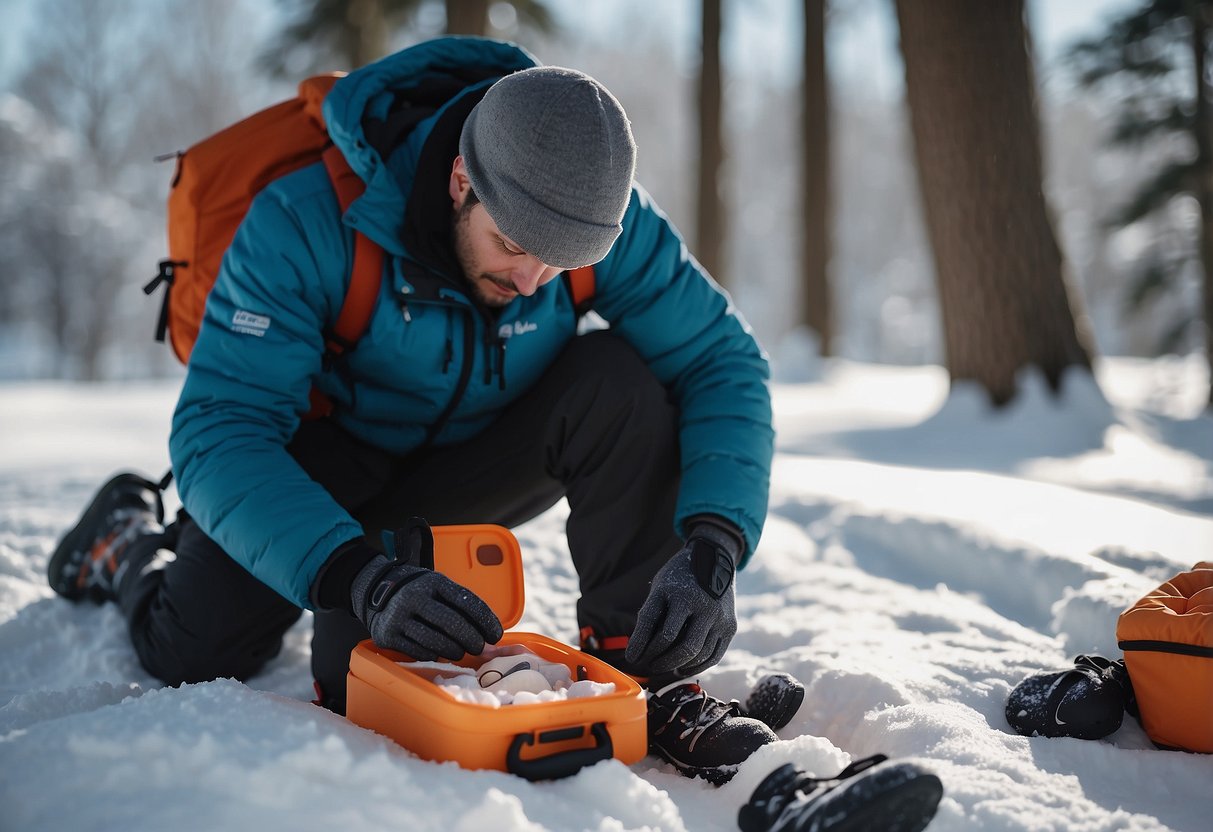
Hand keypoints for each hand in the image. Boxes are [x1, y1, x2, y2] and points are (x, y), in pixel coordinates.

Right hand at [350, 552, 502, 661]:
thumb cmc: (419, 592)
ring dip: (454, 650)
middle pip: (451, 623)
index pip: (465, 601)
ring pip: (435, 641)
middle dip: (471, 639)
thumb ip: (461, 606)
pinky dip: (434, 655)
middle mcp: (414, 597)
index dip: (484, 619)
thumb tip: (489, 637)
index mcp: (433, 582)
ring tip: (461, 651)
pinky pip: (418, 652)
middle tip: (480, 647)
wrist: (376, 589)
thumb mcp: (438, 588)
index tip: (496, 634)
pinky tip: (439, 653)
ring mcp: (399, 617)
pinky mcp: (387, 636)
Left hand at [625, 521, 741, 677]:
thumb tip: (638, 649)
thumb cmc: (680, 578)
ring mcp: (718, 616)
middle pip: (679, 645)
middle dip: (660, 660)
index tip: (631, 658)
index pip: (654, 624)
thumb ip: (651, 615)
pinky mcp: (730, 626)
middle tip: (648, 665)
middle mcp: (701, 604)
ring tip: (662, 667)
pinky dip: (696, 666)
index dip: (640, 644)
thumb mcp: (661, 587)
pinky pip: (713, 656)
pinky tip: (682, 668)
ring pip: (697, 654)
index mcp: (678, 592)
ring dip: (676, 665)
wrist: (715, 557)